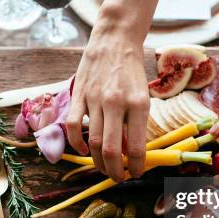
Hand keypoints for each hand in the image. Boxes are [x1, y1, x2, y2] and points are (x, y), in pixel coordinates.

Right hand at [66, 27, 149, 181]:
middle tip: (118, 178)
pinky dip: (78, 144)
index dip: (137, 166)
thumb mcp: (143, 95)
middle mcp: (117, 103)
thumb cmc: (131, 70)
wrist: (114, 39)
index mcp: (139, 104)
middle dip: (115, 171)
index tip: (136, 173)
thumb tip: (130, 151)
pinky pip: (75, 126)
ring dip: (98, 162)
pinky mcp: (79, 95)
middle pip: (113, 150)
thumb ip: (136, 122)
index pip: (137, 147)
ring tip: (104, 168)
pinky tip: (85, 151)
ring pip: (94, 142)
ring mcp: (95, 99)